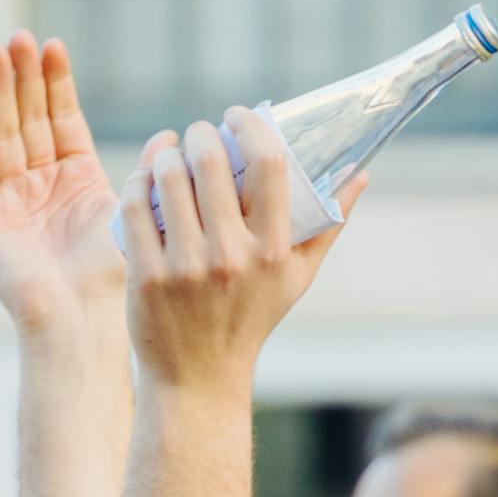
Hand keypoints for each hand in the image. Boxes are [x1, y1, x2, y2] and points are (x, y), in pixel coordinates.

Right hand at [0, 33, 163, 337]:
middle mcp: (40, 189)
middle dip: (23, 79)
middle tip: (19, 36)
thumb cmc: (110, 280)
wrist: (80, 322)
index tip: (54, 46)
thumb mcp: (131, 215)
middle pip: (26, 120)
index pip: (60, 120)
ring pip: (1, 135)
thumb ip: (144, 175)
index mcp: (75, 183)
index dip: (55, 84)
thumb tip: (170, 139)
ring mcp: (11, 203)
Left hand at [118, 111, 364, 397]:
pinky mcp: (146, 279)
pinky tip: (142, 181)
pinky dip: (136, 185)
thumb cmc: (249, 323)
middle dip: (199, 134)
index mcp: (272, 250)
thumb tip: (361, 173)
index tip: (235, 116)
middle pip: (210, 162)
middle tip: (195, 135)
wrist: (197, 381)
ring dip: (164, 155)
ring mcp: (185, 268)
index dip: (249, 126)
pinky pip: (136, 211)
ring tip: (167, 155)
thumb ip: (328, 224)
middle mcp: (230, 257)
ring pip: (168, 180)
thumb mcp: (296, 279)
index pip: (268, 163)